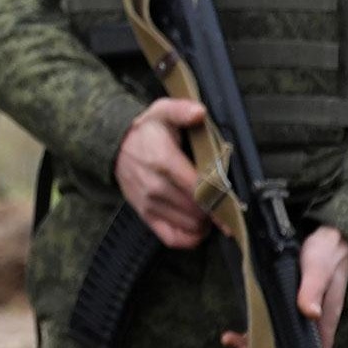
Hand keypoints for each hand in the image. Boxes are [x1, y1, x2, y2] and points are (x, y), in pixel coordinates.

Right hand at [115, 98, 217, 248]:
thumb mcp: (161, 111)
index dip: (220, 197)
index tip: (234, 201)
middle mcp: (154, 186)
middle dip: (216, 209)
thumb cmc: (145, 130)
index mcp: (163, 160)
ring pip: (189, 224)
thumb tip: (199, 113)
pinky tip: (199, 227)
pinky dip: (190, 238)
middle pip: (197, 209)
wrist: (114, 146)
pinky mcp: (145, 215)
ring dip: (206, 222)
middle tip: (227, 204)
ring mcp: (148, 203)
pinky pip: (172, 237)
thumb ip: (181, 110)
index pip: (199, 188)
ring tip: (212, 211)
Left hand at [219, 226, 347, 347]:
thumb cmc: (326, 253)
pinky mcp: (287, 301)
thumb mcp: (318, 268)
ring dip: (254, 339)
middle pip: (288, 345)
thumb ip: (314, 288)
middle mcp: (311, 320)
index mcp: (324, 319)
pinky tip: (237, 327)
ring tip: (231, 340)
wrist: (327, 237)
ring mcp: (298, 311)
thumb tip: (310, 313)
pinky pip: (270, 318)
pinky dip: (255, 324)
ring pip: (276, 334)